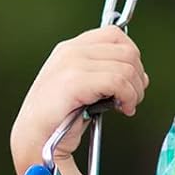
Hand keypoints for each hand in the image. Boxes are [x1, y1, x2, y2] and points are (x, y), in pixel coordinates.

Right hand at [10, 26, 148, 173]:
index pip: (115, 35)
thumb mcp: (84, 87)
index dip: (132, 57)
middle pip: (127, 51)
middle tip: (133, 97)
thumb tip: (140, 75)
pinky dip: (128, 97)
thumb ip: (106, 74)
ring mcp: (72, 63)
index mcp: (71, 48)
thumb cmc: (57, 119)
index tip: (132, 79)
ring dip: (135, 91)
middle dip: (138, 77)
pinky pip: (119, 82)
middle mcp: (71, 51)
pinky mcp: (75, 81)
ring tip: (127, 105)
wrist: (34, 139)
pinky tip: (124, 109)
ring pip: (127, 67)